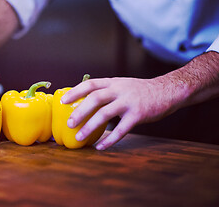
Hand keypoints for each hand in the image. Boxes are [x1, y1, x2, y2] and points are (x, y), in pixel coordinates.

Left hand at [61, 77, 179, 149]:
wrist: (167, 91)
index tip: (62, 101)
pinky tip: (101, 147)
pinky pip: (121, 129)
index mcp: (112, 82)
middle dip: (79, 112)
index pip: (89, 84)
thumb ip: (106, 90)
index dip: (75, 92)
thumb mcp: (121, 84)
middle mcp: (119, 90)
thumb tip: (85, 101)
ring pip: (105, 114)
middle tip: (69, 124)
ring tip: (79, 137)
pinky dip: (110, 139)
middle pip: (94, 99)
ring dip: (90, 127)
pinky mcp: (138, 114)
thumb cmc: (140, 90)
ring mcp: (129, 102)